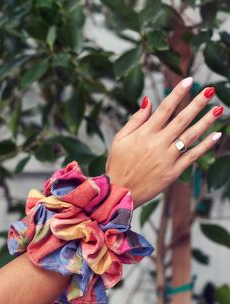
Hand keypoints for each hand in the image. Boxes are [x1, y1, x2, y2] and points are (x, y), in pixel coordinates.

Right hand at [106, 77, 222, 207]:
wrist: (120, 192)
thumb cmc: (118, 163)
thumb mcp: (120, 138)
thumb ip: (136, 119)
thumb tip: (148, 100)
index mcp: (145, 133)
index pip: (165, 108)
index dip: (177, 93)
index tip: (189, 80)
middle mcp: (158, 143)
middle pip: (182, 119)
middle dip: (197, 103)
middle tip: (210, 90)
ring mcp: (168, 158)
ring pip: (190, 136)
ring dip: (206, 121)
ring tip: (218, 108)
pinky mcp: (173, 171)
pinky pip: (192, 156)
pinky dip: (205, 146)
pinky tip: (216, 135)